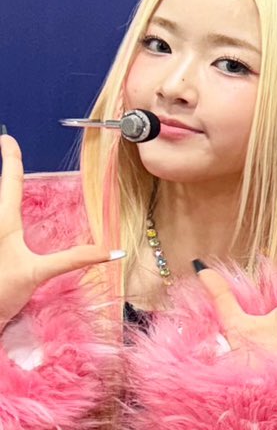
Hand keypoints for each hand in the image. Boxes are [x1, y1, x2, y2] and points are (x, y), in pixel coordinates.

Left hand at [0, 131, 121, 331]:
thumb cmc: (1, 291)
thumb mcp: (38, 274)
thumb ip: (74, 259)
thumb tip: (111, 251)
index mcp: (3, 223)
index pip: (9, 182)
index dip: (10, 158)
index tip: (7, 137)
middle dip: (5, 172)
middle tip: (5, 149)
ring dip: (3, 193)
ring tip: (9, 179)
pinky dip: (5, 214)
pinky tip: (10, 228)